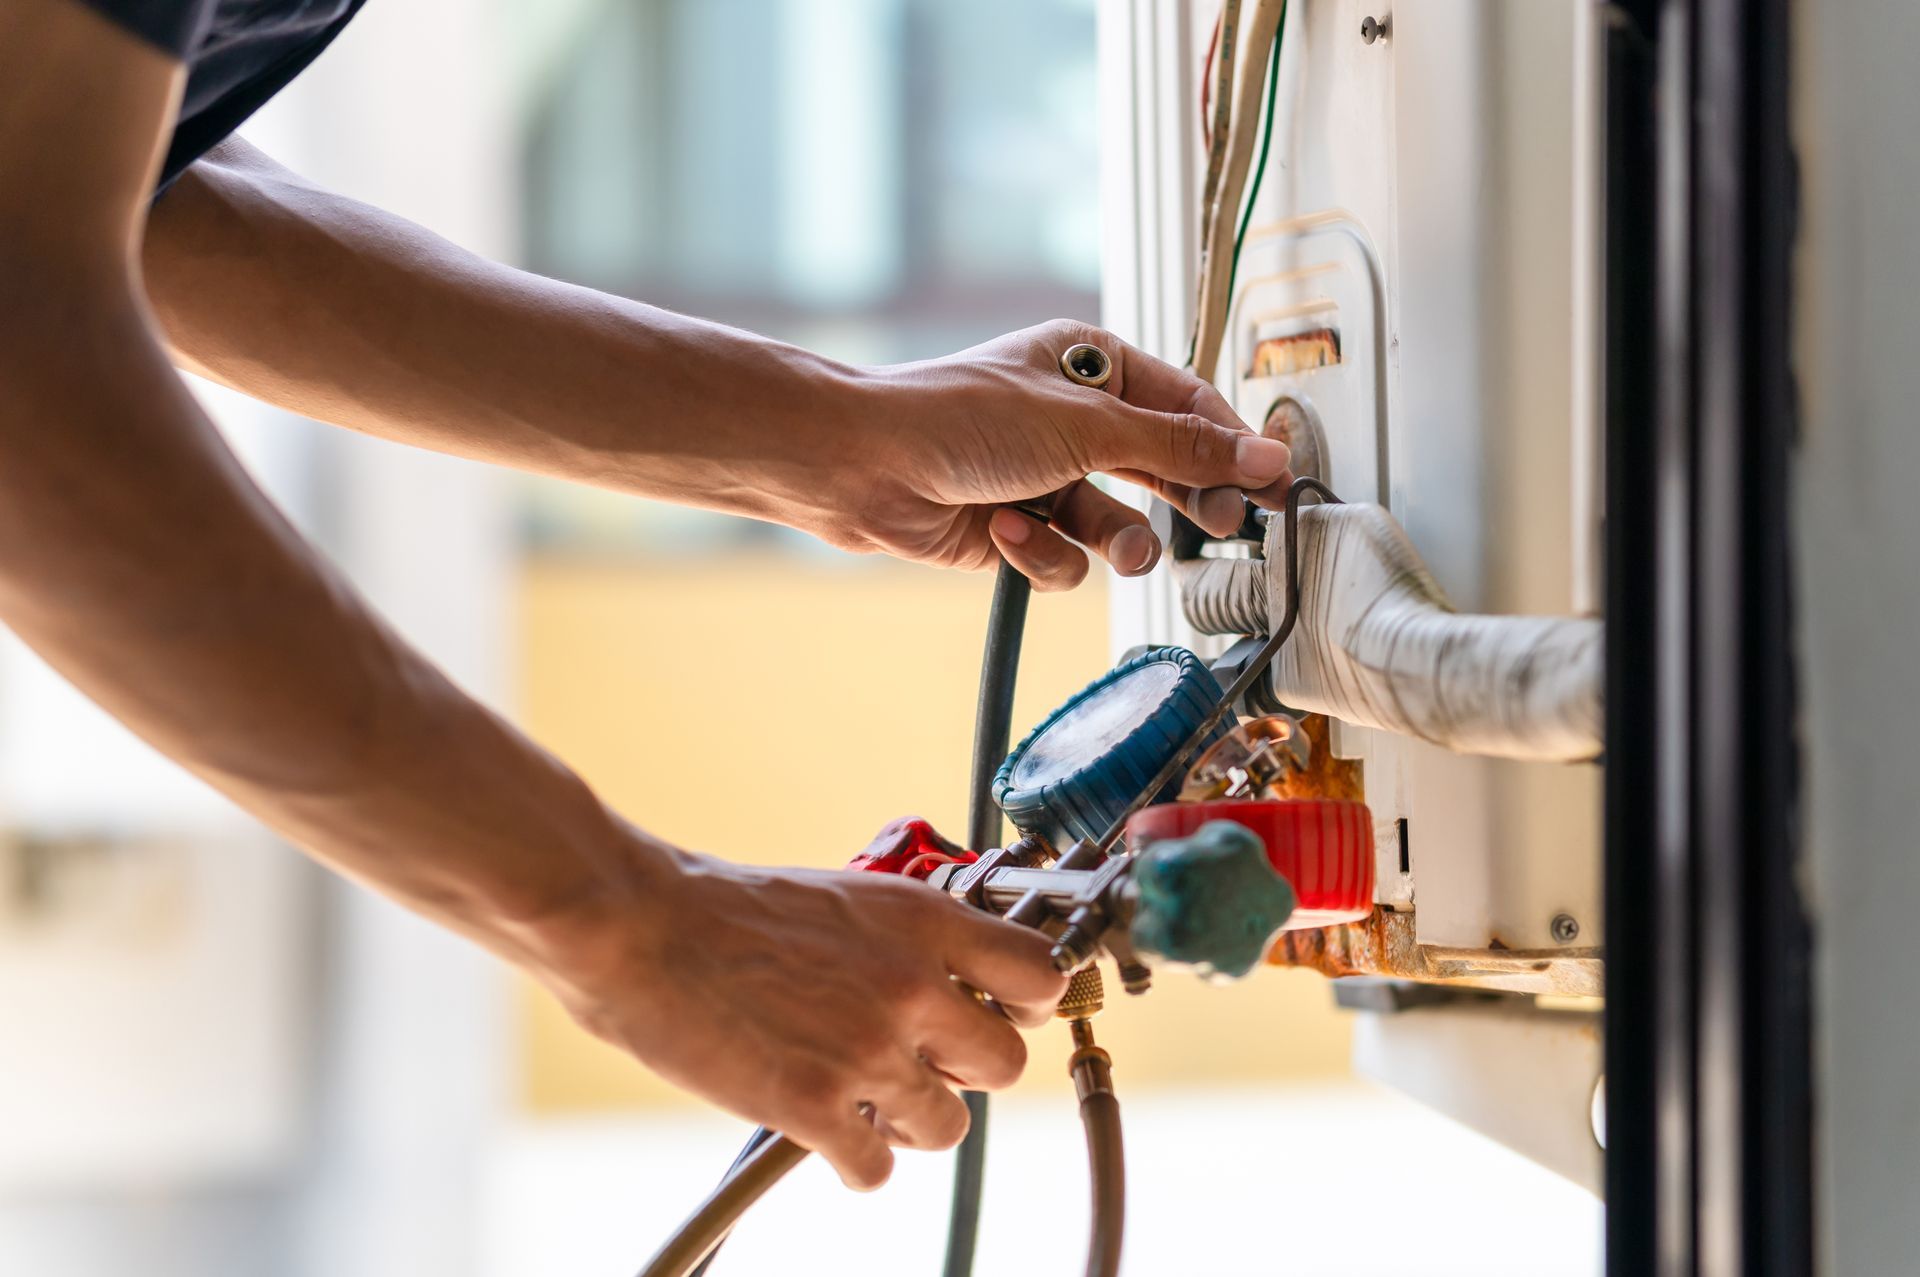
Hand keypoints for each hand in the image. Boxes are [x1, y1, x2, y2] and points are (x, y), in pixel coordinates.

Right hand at [527, 832, 1066, 1189]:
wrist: (640, 927)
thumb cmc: (725, 907)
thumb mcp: (843, 896)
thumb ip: (904, 938)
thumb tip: (949, 976)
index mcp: (920, 919)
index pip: (1040, 971)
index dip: (1030, 1004)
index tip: (1004, 1013)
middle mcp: (910, 984)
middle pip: (1007, 1063)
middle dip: (967, 1071)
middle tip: (924, 1062)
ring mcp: (867, 1049)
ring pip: (950, 1126)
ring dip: (910, 1121)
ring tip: (866, 1099)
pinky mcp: (816, 1106)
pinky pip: (877, 1168)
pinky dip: (855, 1159)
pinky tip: (824, 1129)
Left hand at [850, 318, 1293, 589]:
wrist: (862, 466)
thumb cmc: (956, 418)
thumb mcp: (1086, 426)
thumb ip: (1181, 449)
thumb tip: (1262, 454)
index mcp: (1094, 366)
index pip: (1188, 406)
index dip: (1234, 446)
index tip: (1276, 485)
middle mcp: (1074, 420)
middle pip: (1163, 468)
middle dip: (1185, 500)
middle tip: (1222, 525)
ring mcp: (1046, 477)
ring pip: (1119, 527)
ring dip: (1110, 541)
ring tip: (1099, 542)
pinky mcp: (1018, 529)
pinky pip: (1066, 559)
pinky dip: (1040, 554)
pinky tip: (1003, 531)